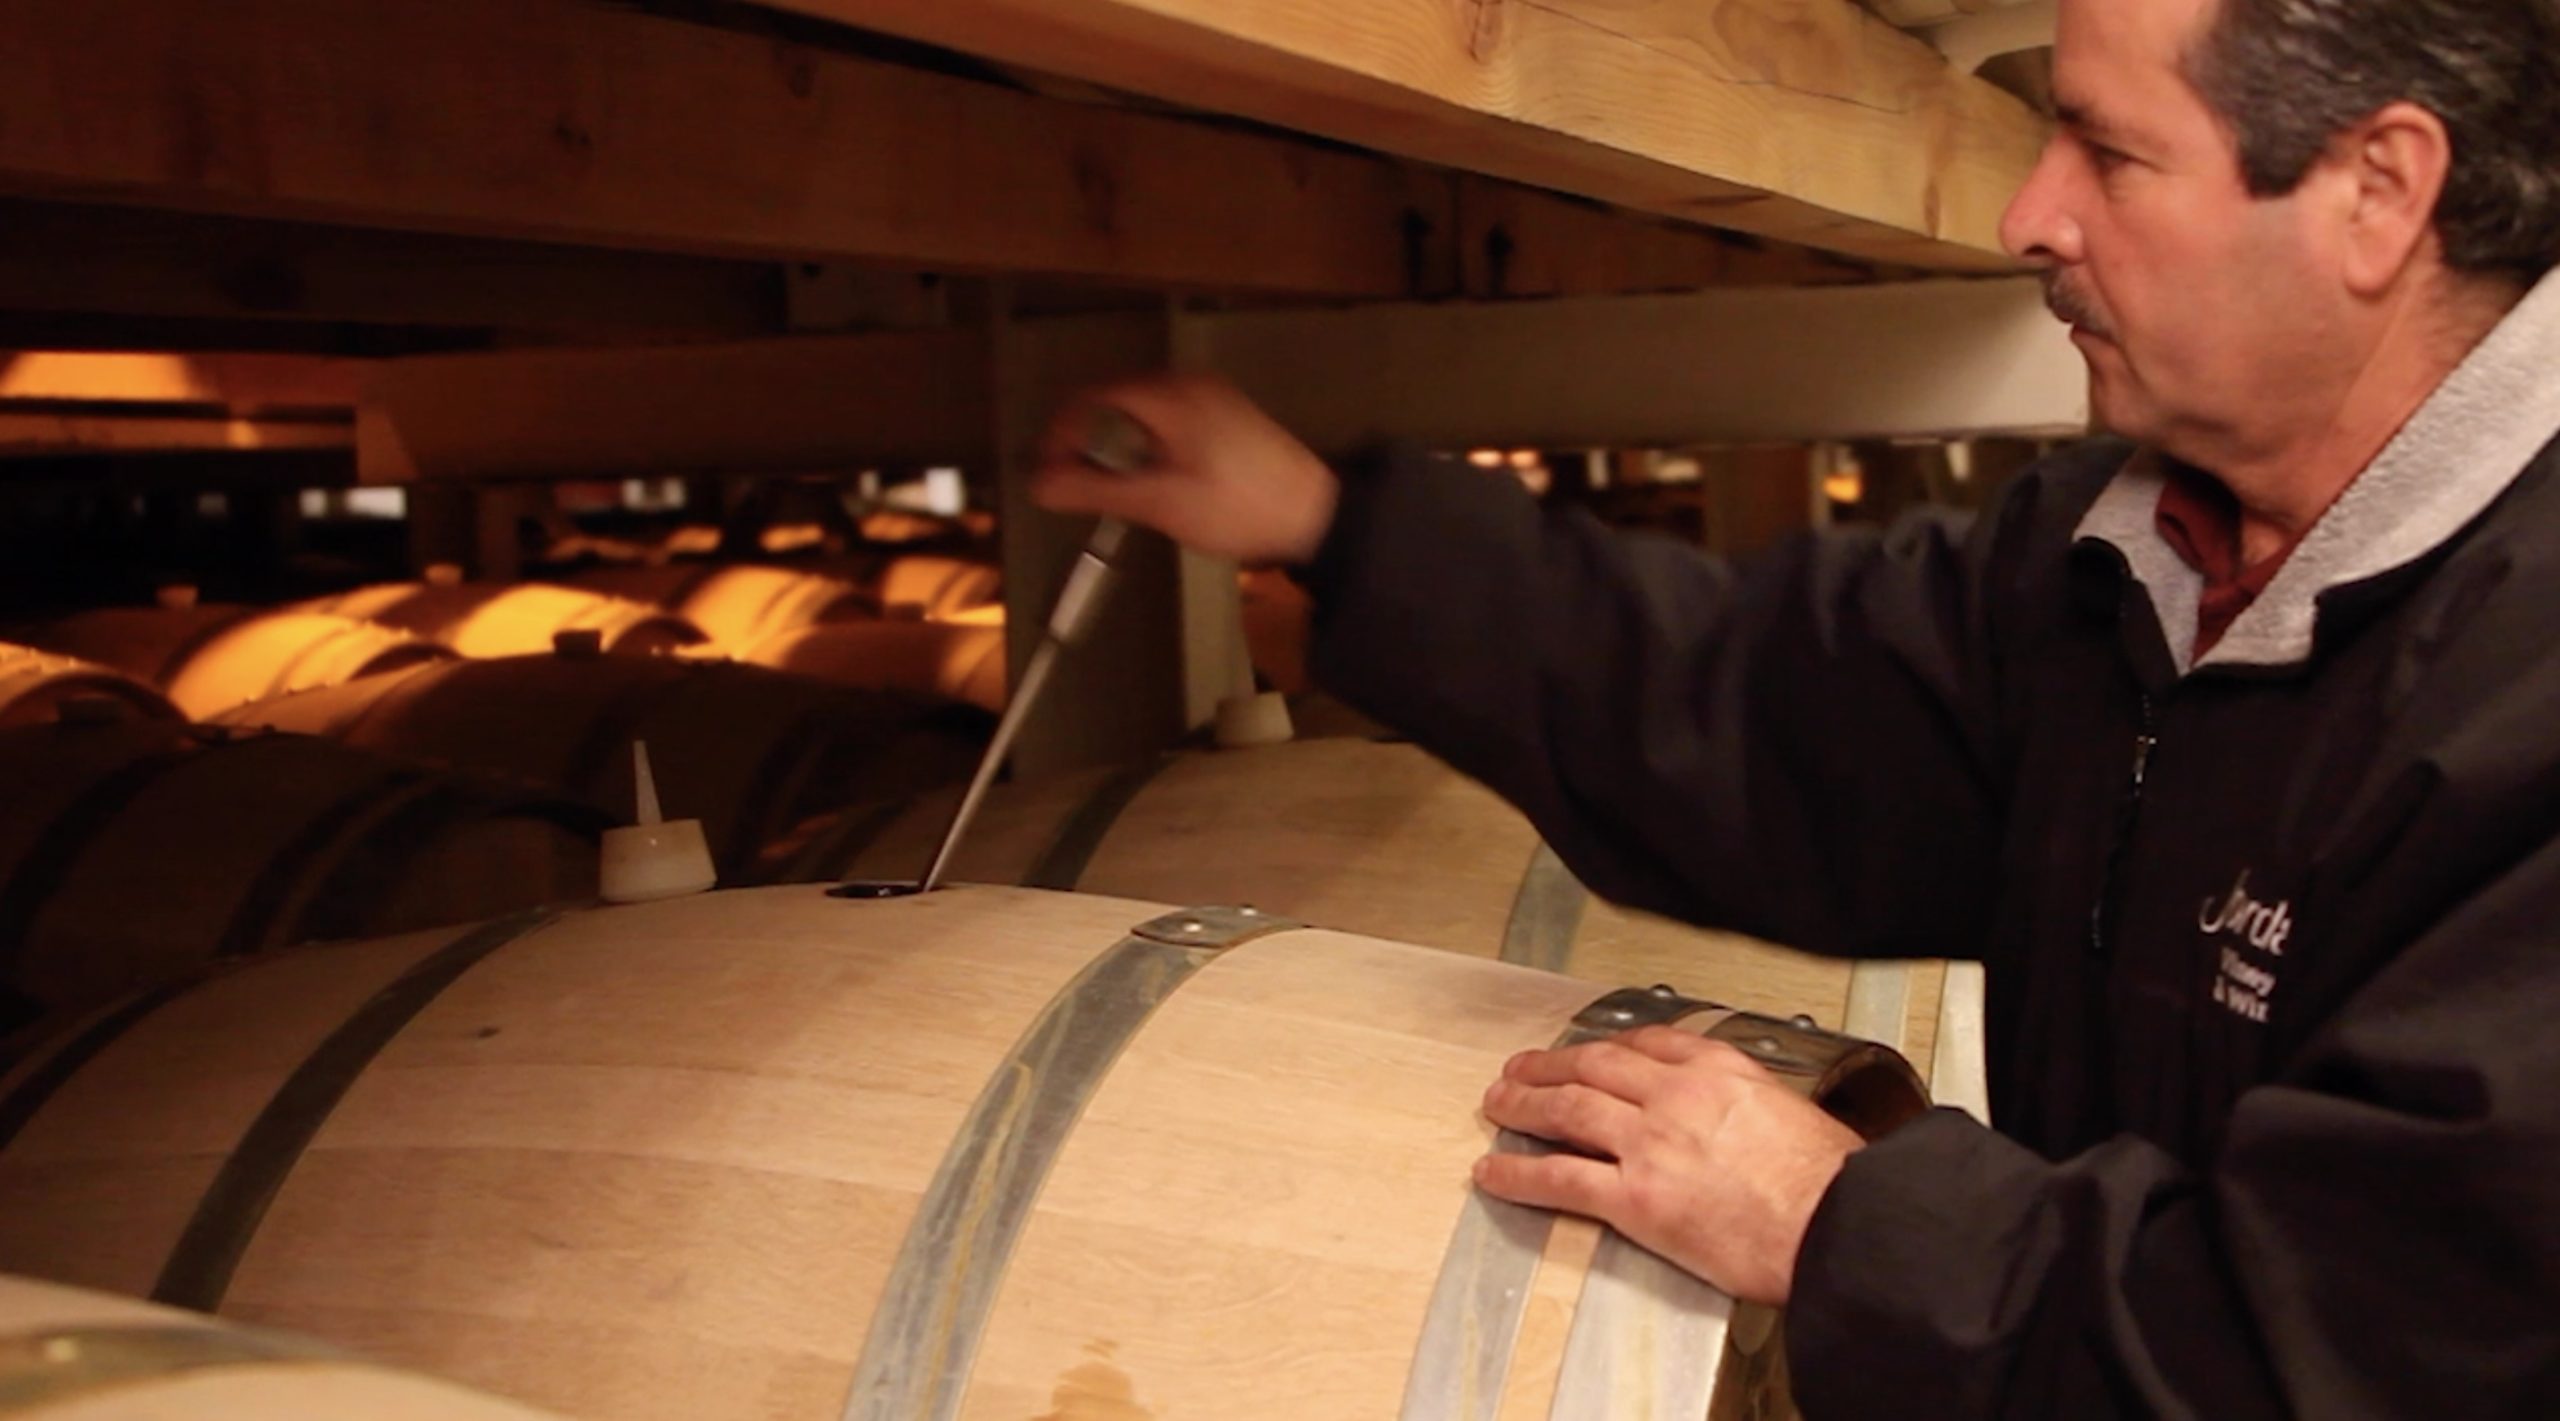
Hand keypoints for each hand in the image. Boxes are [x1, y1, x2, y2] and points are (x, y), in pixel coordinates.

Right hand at [1030, 374, 1339, 565]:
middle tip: (1077, 488)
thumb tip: (1037, 483)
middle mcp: (1188, 385)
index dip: (1062, 435)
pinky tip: (1153, 486)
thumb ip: (1095, 489)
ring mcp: (1211, 399)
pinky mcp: (1227, 420)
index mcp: (1169, 395)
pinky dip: (1147, 450)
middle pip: (1115, 404)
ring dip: (1118, 450)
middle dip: (1088, 444)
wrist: (1317, 517)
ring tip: (1112, 493)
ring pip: (1141, 417)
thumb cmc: (1235, 507)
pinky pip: (1168, 425)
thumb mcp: (1159, 502)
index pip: (1092, 397)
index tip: (1048, 474)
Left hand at [1475, 1025, 1862, 1304]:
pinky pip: (1560, 1178)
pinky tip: (1495, 1173)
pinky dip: (1518, 1174)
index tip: (1591, 1051)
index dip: (1607, 1048)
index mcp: (1720, 1072)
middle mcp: (1676, 1097)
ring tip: (1499, 1105)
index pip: (1648, 1044)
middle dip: (1549, 1066)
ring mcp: (1651, 1144)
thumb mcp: (1798, 1116)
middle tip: (1522, 1069)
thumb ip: (1756, 1110)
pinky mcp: (1636, 1198)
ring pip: (1566, 1110)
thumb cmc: (1834, 1183)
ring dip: (1523, 1104)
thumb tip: (1751, 1126)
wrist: (1841, 1225)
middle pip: (1593, 1067)